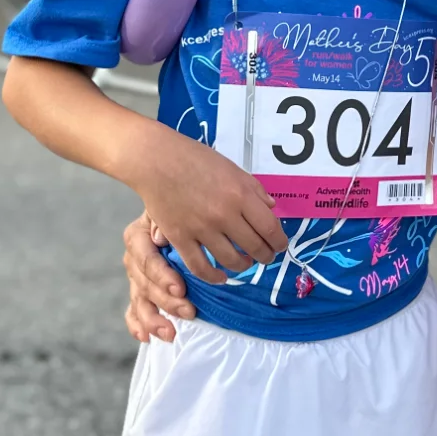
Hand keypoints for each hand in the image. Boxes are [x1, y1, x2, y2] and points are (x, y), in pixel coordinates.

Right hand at [121, 214, 194, 342]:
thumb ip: (167, 222)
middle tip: (189, 311)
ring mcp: (135, 278)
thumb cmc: (183, 213)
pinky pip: (133, 311)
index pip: (147, 259)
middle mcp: (133, 258)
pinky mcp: (138, 293)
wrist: (182, 217)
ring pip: (139, 301)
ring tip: (170, 333)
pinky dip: (138, 325)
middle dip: (166, 301)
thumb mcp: (177, 211)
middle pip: (145, 284)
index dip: (162, 276)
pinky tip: (146, 337)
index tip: (181, 289)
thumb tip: (160, 237)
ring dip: (153, 319)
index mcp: (138, 237)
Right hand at [122, 126, 288, 283]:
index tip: (280, 247)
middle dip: (265, 256)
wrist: (156, 159)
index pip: (270, 228)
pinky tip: (220, 276)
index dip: (279, 242)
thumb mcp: (232, 168)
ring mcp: (202, 228)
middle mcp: (225, 214)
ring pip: (231, 260)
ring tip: (244, 263)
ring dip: (242, 266)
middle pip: (255, 247)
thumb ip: (253, 189)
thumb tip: (271, 208)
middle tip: (265, 257)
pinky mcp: (180, 238)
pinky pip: (200, 267)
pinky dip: (213, 276)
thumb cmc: (195, 158)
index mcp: (241, 194)